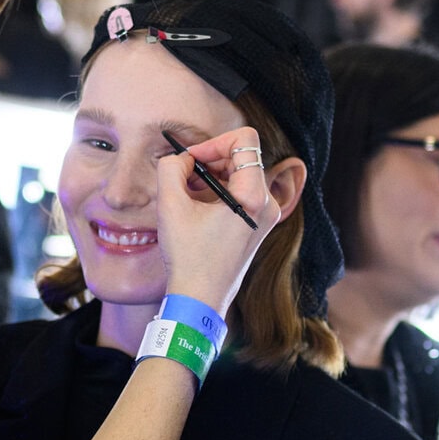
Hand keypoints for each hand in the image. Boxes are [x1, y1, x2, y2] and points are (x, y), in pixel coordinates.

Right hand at [155, 124, 275, 312]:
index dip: (214, 142)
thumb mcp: (171, 205)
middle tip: (183, 177)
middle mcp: (268, 204)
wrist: (200, 299)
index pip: (245, 140)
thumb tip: (180, 158)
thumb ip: (171, 168)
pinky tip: (195, 209)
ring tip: (186, 195)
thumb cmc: (189, 257)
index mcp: (254, 196)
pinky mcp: (257, 226)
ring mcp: (265, 216)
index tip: (193, 160)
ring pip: (238, 176)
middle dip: (209, 161)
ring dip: (210, 178)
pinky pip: (239, 194)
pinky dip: (216, 193)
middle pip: (241, 157)